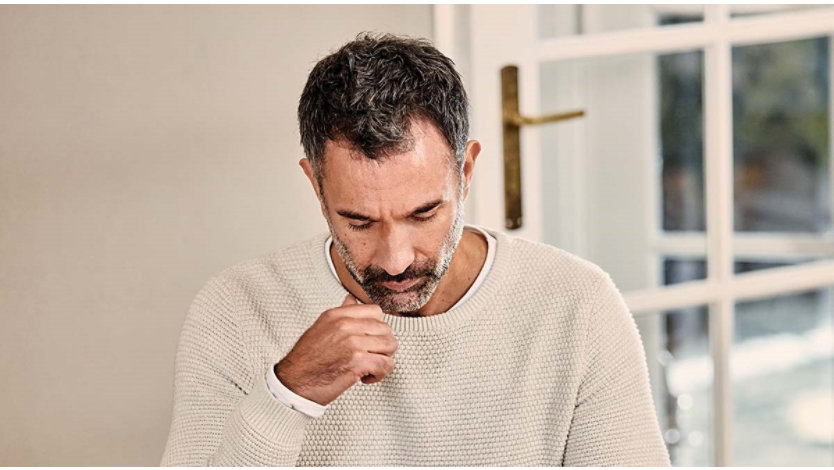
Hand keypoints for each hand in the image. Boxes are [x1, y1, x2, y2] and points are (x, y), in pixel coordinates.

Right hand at [274, 294, 397, 405]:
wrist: (293, 383)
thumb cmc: (306, 360)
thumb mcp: (321, 327)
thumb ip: (340, 314)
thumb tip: (351, 300)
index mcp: (337, 315)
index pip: (375, 311)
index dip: (377, 327)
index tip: (370, 339)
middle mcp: (345, 326)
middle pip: (386, 329)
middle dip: (382, 346)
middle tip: (370, 356)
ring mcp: (353, 343)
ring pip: (390, 346)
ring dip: (383, 359)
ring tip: (369, 366)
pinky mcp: (358, 361)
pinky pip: (386, 364)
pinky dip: (380, 374)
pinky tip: (366, 377)